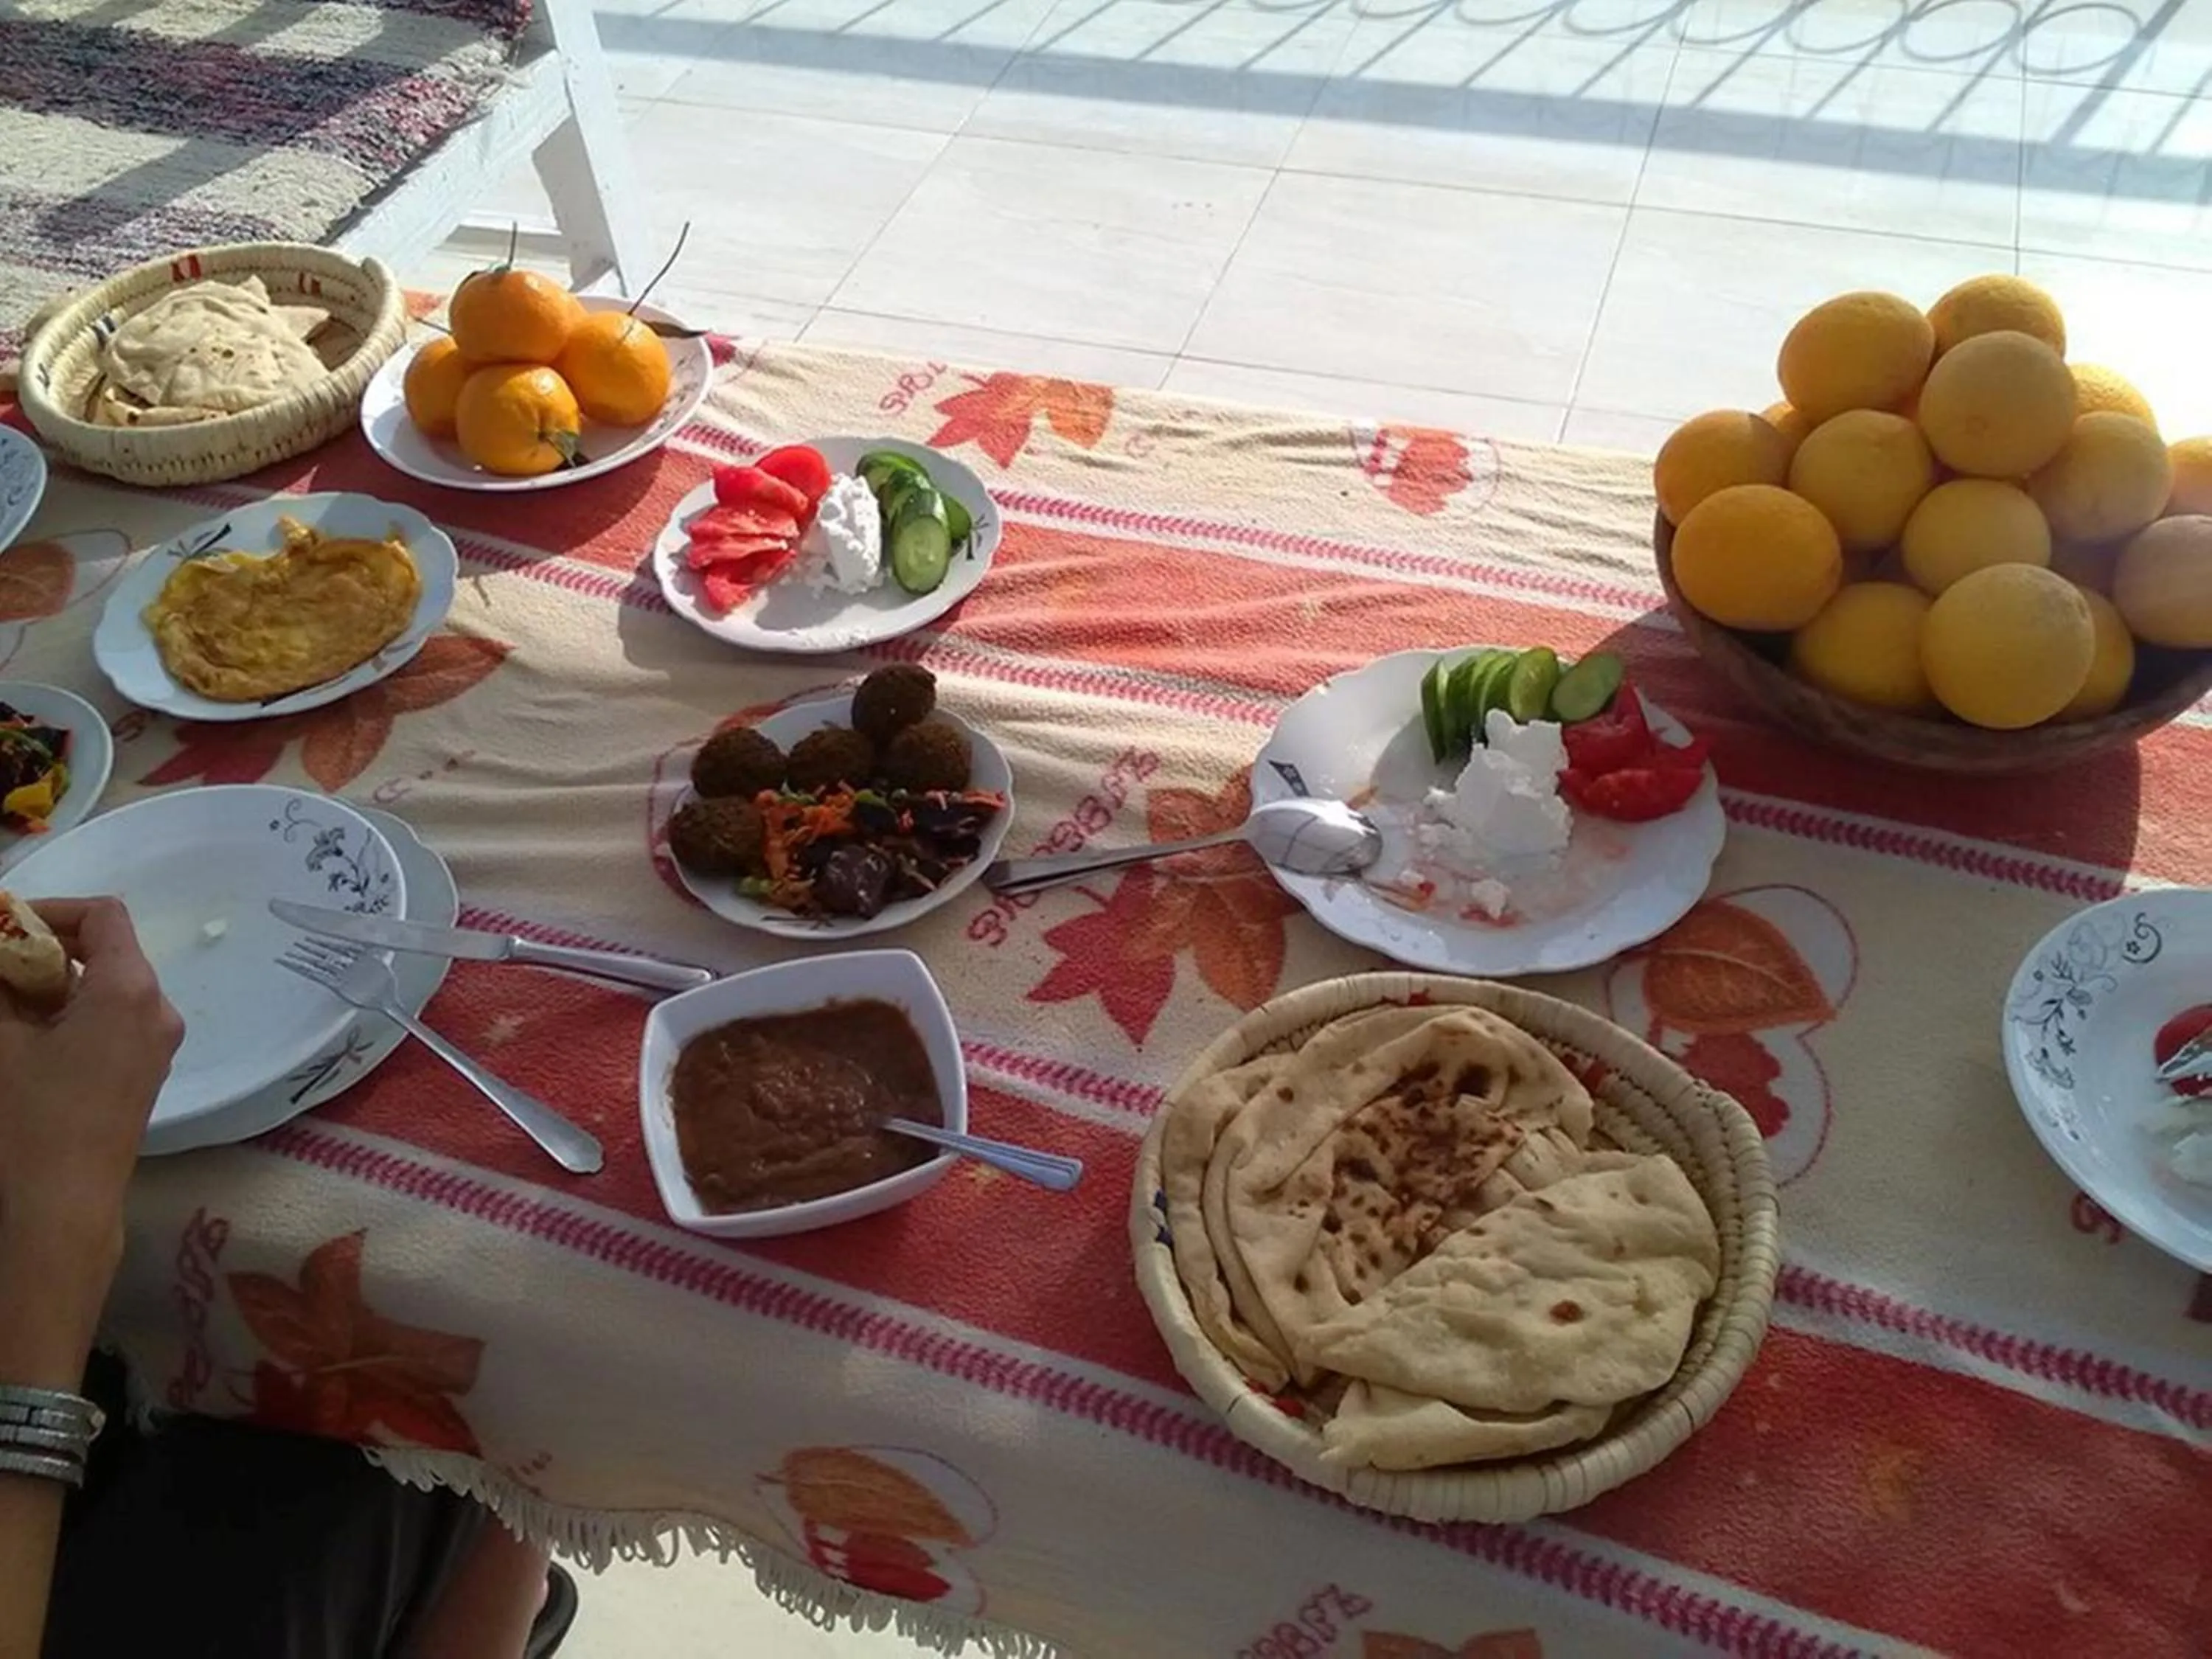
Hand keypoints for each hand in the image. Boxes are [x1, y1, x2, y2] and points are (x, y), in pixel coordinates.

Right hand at [0, 899, 181, 1384]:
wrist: (65, 1200)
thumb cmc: (32, 1116)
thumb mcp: (4, 1041)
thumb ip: (1, 986)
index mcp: (131, 990)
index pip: (104, 916)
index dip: (51, 910)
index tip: (4, 925)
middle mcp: (159, 1008)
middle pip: (109, 950)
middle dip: (48, 946)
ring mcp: (158, 1042)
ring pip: (110, 985)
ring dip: (58, 980)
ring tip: (6, 998)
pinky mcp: (147, 1071)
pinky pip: (115, 1018)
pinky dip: (74, 1009)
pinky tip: (30, 1030)